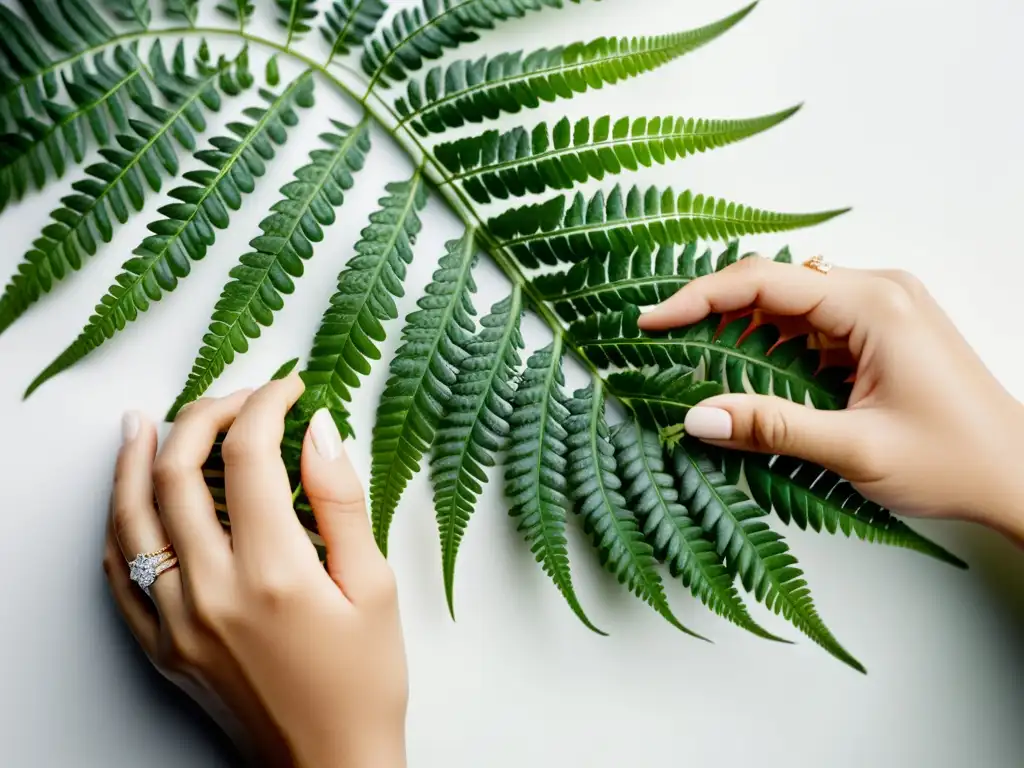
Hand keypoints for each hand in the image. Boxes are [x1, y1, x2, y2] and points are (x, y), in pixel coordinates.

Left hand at [104, 376, 406, 767]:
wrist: (329, 765)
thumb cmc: (364, 682)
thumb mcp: (375, 586)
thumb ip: (341, 501)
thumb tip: (317, 431)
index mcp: (274, 572)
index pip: (249, 455)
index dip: (265, 405)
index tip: (287, 389)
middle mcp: (212, 591)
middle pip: (177, 473)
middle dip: (201, 416)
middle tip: (233, 398)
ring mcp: (177, 621)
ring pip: (132, 519)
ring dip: (134, 462)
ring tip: (143, 424)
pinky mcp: (163, 646)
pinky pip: (121, 575)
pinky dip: (120, 526)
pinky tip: (130, 501)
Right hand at [638, 257, 1023, 541]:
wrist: (1020, 476)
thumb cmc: (956, 461)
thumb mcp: (856, 450)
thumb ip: (771, 428)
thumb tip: (695, 418)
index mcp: (873, 305)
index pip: (764, 282)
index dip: (698, 298)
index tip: (651, 322)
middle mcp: (877, 291)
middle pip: (772, 284)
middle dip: (713, 311)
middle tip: (662, 345)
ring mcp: (881, 308)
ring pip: (789, 304)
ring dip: (742, 332)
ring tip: (696, 364)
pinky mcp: (881, 331)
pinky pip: (811, 325)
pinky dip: (773, 346)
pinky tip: (748, 375)